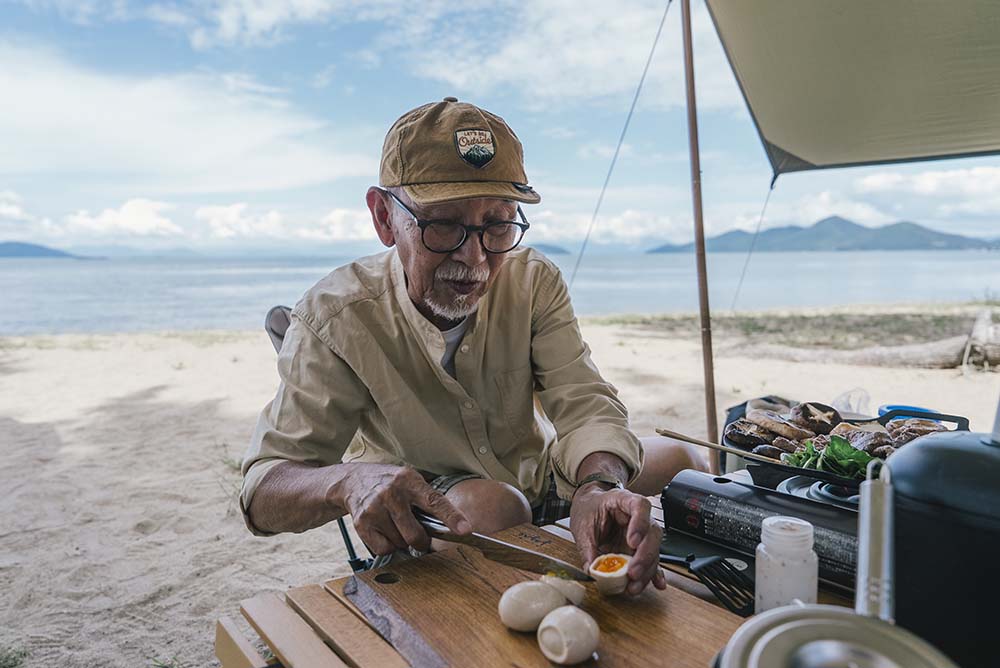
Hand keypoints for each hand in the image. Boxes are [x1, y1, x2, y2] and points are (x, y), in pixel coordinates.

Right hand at [335, 464, 471, 555]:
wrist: (354, 480)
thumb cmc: (390, 484)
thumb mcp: (411, 481)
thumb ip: (428, 500)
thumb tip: (451, 528)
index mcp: (409, 481)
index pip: (435, 501)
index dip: (452, 517)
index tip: (465, 530)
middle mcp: (391, 493)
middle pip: (415, 534)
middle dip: (421, 540)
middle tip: (418, 533)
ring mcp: (374, 509)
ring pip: (400, 543)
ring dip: (402, 541)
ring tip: (395, 524)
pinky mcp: (361, 523)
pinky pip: (383, 549)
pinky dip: (388, 545)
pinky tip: (384, 530)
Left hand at [569, 484, 665, 595]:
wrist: (589, 507)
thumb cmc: (589, 509)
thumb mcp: (583, 525)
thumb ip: (587, 547)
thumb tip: (591, 570)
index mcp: (624, 501)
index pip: (640, 506)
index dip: (640, 524)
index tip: (632, 542)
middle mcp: (638, 516)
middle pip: (652, 533)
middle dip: (644, 556)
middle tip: (632, 572)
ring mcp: (642, 533)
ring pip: (654, 551)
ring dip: (646, 571)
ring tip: (634, 586)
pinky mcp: (640, 548)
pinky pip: (651, 561)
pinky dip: (653, 574)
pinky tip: (656, 584)